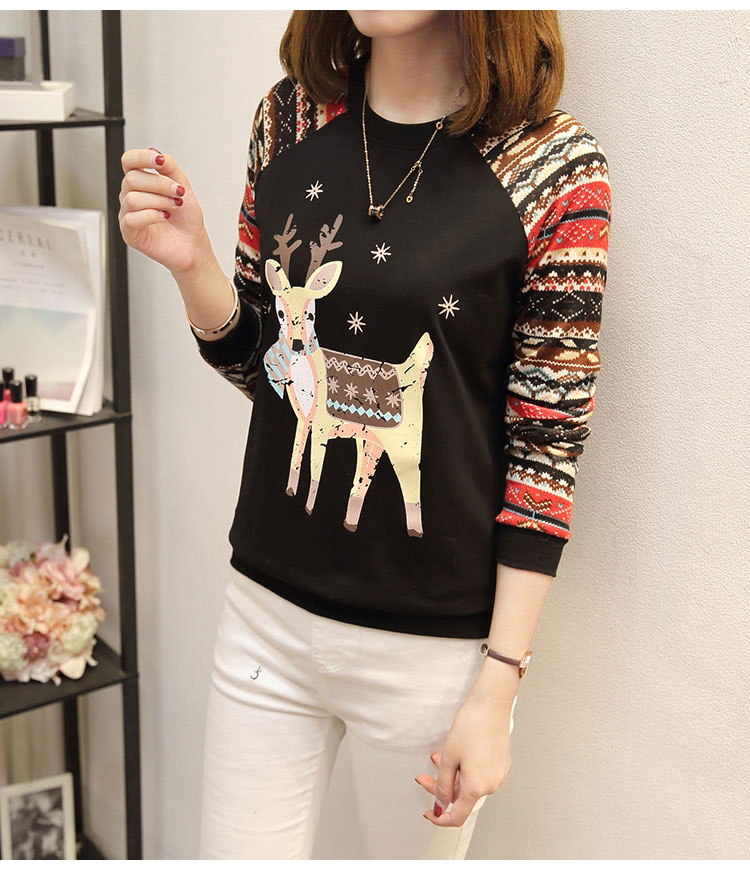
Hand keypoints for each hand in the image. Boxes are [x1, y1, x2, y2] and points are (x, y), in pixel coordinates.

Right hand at [118, 147, 210, 274]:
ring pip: (132, 198)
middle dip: (160, 184)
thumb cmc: (186, 219)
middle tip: (178, 192)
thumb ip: (170, 167)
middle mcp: (131, 196)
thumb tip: (156, 153)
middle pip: (132, 178)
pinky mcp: (129, 232)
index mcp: (141, 182)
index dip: (141, 157)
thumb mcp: (183, 186)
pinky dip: (152, 215)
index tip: (159, 161)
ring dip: (159, 201)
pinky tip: (164, 217)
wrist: (193, 244)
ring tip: (174, 206)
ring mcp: (128, 214)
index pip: (129, 161)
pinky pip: (132, 218)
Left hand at [415, 692, 513, 827]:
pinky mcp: (501, 764)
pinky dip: (465, 770)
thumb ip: (443, 785)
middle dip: (441, 787)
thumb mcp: (449, 757)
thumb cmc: (471, 726)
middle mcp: (491, 785)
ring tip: (440, 757)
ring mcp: (498, 775)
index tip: (429, 812)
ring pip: (470, 785)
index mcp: (477, 787)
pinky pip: (480, 775)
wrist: (491, 705)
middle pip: (461, 797)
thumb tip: (440, 805)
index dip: (440, 818)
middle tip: (424, 775)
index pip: (457, 816)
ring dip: (452, 776)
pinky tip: (457, 755)